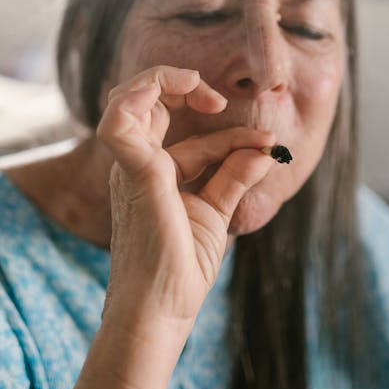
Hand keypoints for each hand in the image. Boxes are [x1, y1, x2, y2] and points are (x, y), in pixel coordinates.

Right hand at [96, 65, 275, 334]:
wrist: (160, 309)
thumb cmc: (180, 268)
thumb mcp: (216, 212)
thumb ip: (236, 176)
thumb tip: (265, 150)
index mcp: (152, 172)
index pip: (192, 135)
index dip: (232, 133)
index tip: (269, 144)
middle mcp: (137, 164)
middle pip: (143, 101)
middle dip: (182, 85)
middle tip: (219, 99)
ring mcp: (131, 167)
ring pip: (125, 99)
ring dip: (160, 79)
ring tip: (199, 83)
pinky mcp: (135, 174)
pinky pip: (119, 122)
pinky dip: (142, 96)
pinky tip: (186, 86)